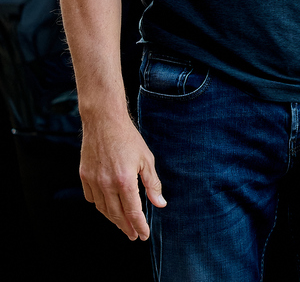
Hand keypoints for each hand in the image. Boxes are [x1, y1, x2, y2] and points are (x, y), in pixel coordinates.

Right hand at [79, 115, 165, 240]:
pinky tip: (107, 206)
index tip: (143, 235)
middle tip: (133, 235)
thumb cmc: (128, 137)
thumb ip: (153, 184)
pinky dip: (100, 205)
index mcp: (125, 180)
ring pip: (102, 209)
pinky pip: (91, 198)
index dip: (139, 226)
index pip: (133, 212)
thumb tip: (160, 204)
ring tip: (122, 224)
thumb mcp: (146, 159)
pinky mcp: (84, 175)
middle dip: (126, 227)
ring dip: (113, 219)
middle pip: (116, 214)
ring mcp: (93, 180)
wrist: (104, 120)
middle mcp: (107, 183)